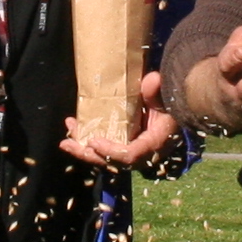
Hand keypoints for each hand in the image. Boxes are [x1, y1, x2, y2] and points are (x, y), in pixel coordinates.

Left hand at [62, 71, 178, 167]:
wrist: (175, 109)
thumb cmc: (170, 103)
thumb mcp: (166, 97)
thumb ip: (157, 91)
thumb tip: (152, 80)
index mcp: (154, 143)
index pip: (130, 155)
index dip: (111, 151)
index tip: (93, 141)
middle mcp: (142, 153)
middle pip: (112, 162)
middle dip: (88, 154)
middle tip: (68, 144)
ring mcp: (132, 150)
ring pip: (105, 157)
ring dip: (83, 149)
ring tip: (66, 140)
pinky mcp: (124, 145)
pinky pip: (105, 149)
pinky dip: (89, 141)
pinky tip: (75, 128)